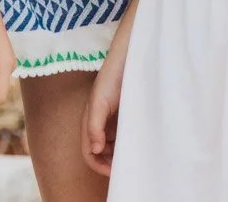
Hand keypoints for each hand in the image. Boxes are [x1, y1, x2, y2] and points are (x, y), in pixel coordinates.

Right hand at [82, 31, 127, 174]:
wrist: (129, 56)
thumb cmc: (112, 77)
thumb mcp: (99, 102)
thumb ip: (94, 126)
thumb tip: (94, 150)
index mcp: (90, 121)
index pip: (89, 153)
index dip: (99, 165)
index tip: (115, 172)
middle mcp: (99, 122)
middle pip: (100, 152)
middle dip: (110, 162)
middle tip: (127, 167)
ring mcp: (112, 118)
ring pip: (112, 145)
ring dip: (119, 154)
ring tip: (133, 157)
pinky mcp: (124, 113)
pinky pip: (123, 135)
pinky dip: (127, 142)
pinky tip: (138, 143)